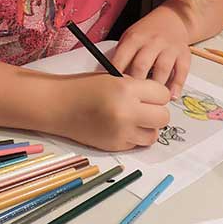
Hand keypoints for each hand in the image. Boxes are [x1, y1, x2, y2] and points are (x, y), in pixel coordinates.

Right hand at [54, 73, 169, 151]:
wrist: (59, 105)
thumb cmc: (85, 88)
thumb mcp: (114, 78)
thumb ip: (138, 88)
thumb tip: (159, 100)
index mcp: (127, 89)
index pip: (163, 95)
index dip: (157, 94)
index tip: (149, 94)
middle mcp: (126, 112)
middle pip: (163, 117)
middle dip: (157, 112)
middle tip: (145, 108)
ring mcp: (121, 131)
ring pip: (153, 135)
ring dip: (148, 127)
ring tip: (135, 120)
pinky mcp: (115, 145)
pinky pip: (137, 144)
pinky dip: (134, 136)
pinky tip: (122, 127)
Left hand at [112, 26, 190, 99]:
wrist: (172, 20)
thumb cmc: (146, 34)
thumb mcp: (130, 38)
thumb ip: (122, 56)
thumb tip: (112, 80)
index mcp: (135, 38)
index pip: (122, 57)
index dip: (117, 75)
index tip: (114, 90)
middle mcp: (153, 41)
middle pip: (141, 65)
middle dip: (135, 84)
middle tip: (130, 100)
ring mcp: (169, 48)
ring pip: (162, 69)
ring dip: (156, 87)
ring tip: (151, 102)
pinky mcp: (184, 55)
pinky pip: (181, 72)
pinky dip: (176, 85)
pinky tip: (171, 96)